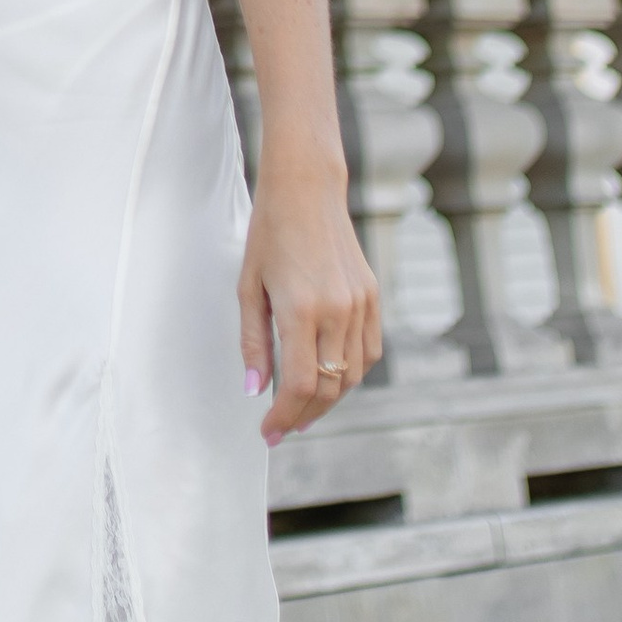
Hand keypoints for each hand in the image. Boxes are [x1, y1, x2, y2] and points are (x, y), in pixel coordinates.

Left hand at [239, 159, 379, 444]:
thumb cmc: (269, 234)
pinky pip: (369, 352)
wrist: (307, 189)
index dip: (283, 417)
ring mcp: (360, 304)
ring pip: (352, 376)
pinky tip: (330, 379)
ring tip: (303, 409)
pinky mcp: (372, 296)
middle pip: (328, 388)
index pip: (299, 386)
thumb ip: (253, 343)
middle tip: (282, 429)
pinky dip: (351, 375)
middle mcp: (338, 311)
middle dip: (303, 416)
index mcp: (301, 309)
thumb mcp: (248, 287)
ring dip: (328, 400)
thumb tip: (255, 391)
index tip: (268, 433)